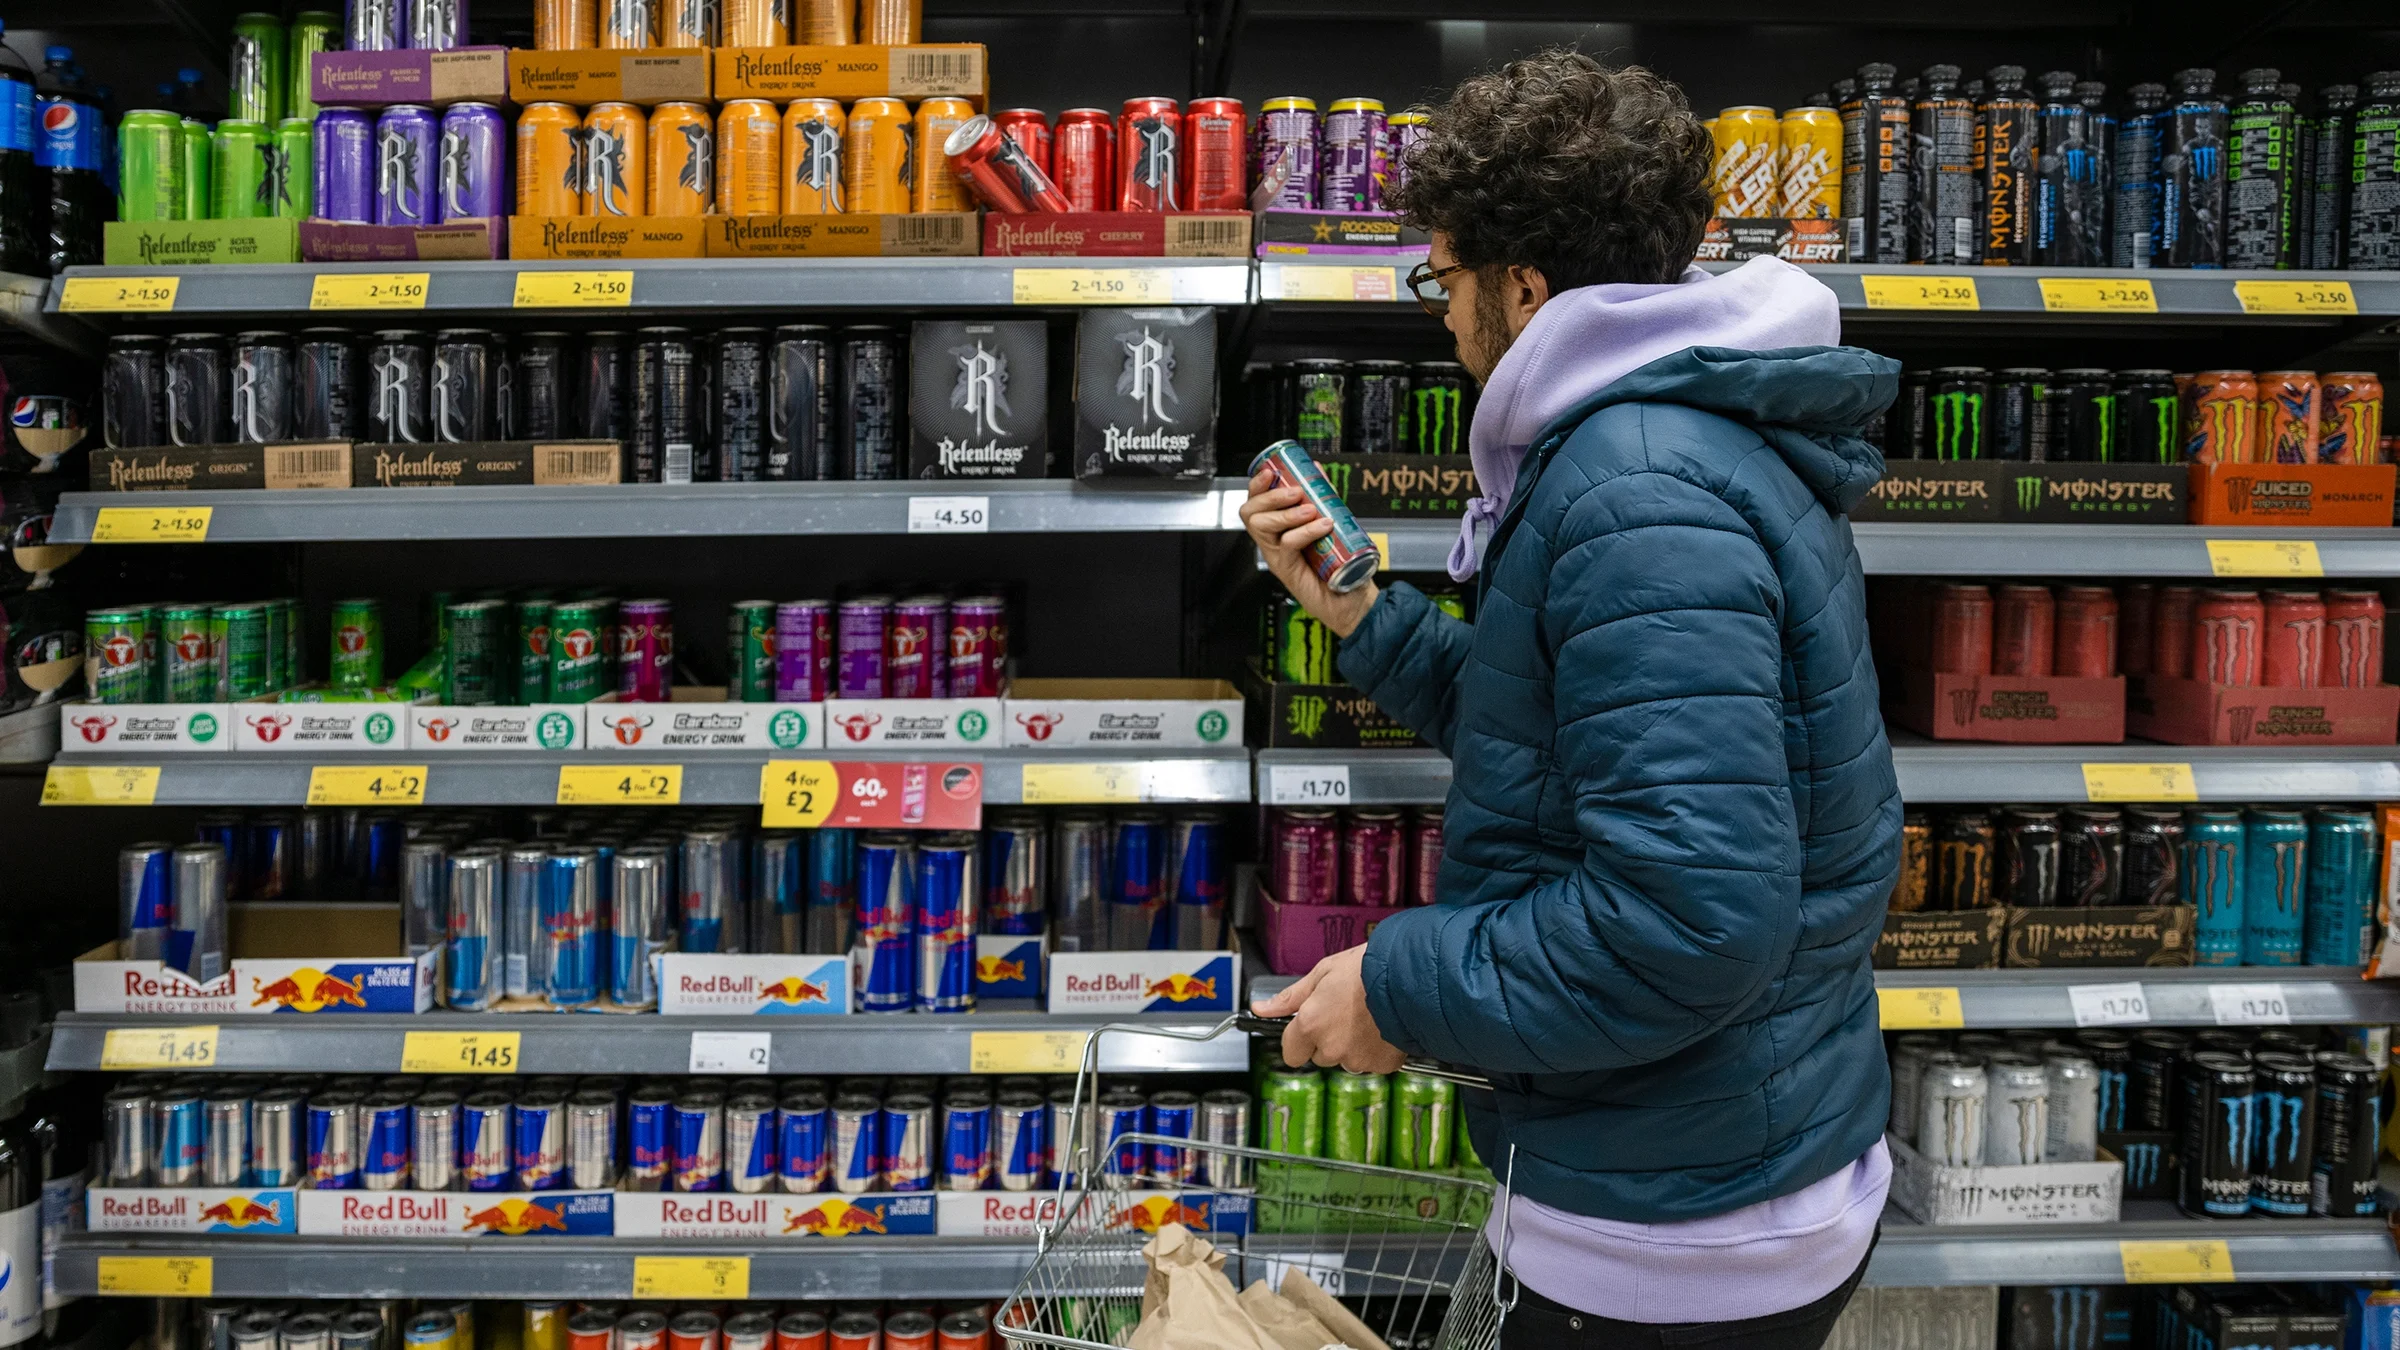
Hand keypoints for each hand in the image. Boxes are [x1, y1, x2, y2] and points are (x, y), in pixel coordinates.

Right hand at [1239, 468, 1378, 638]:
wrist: (1354, 601)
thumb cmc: (1342, 567)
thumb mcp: (1332, 525)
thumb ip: (1323, 499)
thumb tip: (1317, 470)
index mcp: (1277, 530)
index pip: (1254, 503)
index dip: (1256, 486)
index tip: (1271, 472)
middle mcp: (1272, 543)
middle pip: (1250, 513)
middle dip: (1270, 496)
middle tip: (1296, 492)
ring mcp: (1278, 558)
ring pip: (1262, 527)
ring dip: (1285, 513)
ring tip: (1310, 509)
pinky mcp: (1288, 571)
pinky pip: (1287, 544)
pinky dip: (1305, 531)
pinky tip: (1323, 525)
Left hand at [1251, 945, 1404, 1073]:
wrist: (1411, 976)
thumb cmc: (1368, 968)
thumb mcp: (1322, 973)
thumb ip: (1290, 998)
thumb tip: (1262, 1008)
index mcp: (1310, 1025)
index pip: (1290, 1052)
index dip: (1297, 1039)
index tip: (1306, 1028)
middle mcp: (1331, 1047)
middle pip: (1319, 1055)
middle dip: (1327, 1039)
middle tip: (1344, 1012)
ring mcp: (1358, 1059)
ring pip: (1345, 1059)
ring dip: (1351, 1045)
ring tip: (1366, 1016)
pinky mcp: (1382, 1065)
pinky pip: (1371, 1062)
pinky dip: (1375, 1049)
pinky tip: (1381, 1026)